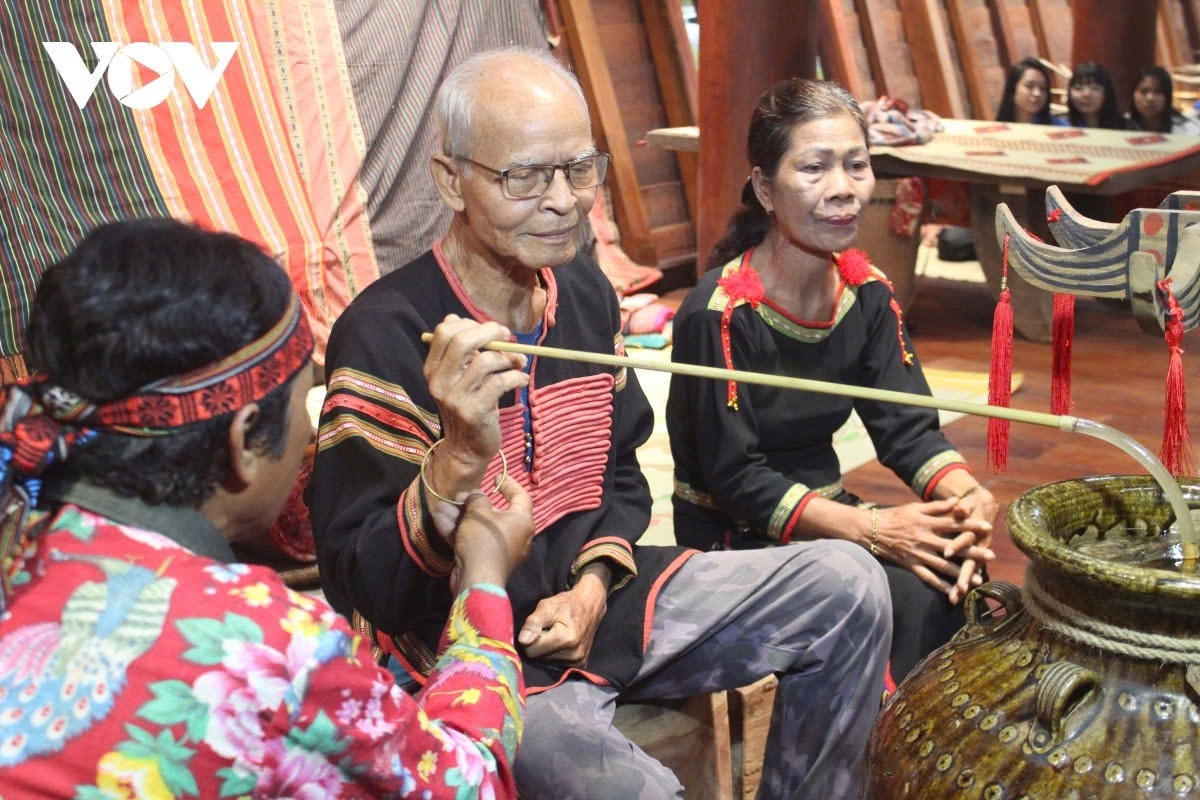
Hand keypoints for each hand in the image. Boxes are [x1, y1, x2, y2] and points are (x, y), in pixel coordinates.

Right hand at [423, 315, 528, 497]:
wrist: (466, 449)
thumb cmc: (469, 406)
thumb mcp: (460, 379)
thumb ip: (463, 353)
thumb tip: (469, 322)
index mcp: (433, 369)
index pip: (444, 331)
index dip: (470, 323)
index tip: (490, 331)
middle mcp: (439, 382)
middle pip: (463, 341)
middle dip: (491, 332)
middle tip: (508, 337)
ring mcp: (455, 398)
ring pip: (485, 361)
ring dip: (508, 358)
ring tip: (518, 363)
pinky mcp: (474, 412)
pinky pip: (500, 382)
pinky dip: (516, 377)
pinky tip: (521, 380)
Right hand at [450, 479, 534, 593]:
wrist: (476, 579)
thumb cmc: (484, 541)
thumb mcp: (479, 513)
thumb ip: (477, 499)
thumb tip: (477, 495)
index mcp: (522, 521)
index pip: (521, 496)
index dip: (509, 484)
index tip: (497, 476)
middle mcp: (515, 534)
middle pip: (495, 512)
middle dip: (473, 502)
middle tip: (459, 495)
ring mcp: (499, 548)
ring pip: (479, 526)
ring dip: (460, 516)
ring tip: (442, 506)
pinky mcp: (484, 559)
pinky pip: (473, 539)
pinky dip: (458, 530)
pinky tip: (439, 520)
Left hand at [517, 566, 608, 664]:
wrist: (590, 605)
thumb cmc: (567, 604)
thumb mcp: (547, 606)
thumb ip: (533, 623)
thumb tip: (523, 640)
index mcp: (564, 639)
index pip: (532, 651)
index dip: (530, 639)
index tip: (537, 628)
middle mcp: (573, 654)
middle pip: (539, 658)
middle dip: (539, 645)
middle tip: (548, 630)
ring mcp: (579, 661)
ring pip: (547, 662)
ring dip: (547, 650)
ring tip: (555, 635)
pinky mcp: (582, 664)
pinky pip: (558, 664)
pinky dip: (556, 654)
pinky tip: (562, 642)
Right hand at [872, 498, 994, 602]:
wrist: (870, 530)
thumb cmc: (894, 516)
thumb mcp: (914, 507)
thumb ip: (936, 506)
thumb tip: (958, 501)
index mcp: (926, 522)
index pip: (953, 523)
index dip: (970, 525)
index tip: (988, 527)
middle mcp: (924, 539)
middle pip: (952, 546)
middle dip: (973, 552)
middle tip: (991, 556)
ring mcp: (918, 554)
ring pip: (943, 565)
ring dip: (962, 573)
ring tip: (979, 579)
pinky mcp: (911, 565)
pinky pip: (928, 577)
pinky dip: (941, 585)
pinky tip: (954, 591)